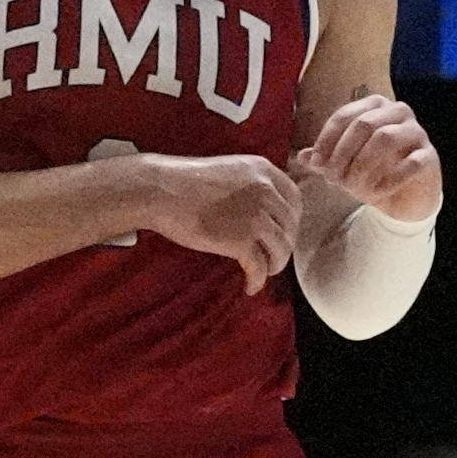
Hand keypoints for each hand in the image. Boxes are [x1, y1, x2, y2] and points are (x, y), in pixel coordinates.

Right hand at [138, 151, 305, 285]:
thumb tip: (266, 213)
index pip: (295, 199)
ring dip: (274, 265)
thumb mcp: (230, 171)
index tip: (283, 232)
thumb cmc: (186, 182)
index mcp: (264, 170)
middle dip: (284, 245)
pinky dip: (257, 281)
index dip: (292, 220)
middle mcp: (266, 191)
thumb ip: (253, 185)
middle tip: (272, 256)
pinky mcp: (241, 240)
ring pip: (281, 249)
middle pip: (291, 227)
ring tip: (263, 272)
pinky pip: (259, 268)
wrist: (161, 191)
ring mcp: (256, 216)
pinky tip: (250, 286)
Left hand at [300, 91, 441, 227]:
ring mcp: (417, 132)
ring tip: (353, 188)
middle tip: (333, 179)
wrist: (405, 197)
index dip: (326, 140)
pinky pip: (409, 164)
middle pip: (363, 124)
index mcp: (374, 106)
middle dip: (343, 154)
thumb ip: (324, 159)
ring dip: (363, 166)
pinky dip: (388, 182)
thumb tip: (301, 156)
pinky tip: (375, 195)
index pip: (344, 115)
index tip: (316, 165)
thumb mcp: (343, 166)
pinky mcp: (429, 156)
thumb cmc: (373, 173)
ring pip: (385, 138)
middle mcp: (398, 112)